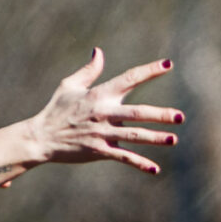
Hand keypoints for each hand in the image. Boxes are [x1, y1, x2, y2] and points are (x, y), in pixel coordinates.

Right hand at [24, 49, 182, 173]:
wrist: (40, 138)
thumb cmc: (56, 109)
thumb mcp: (69, 86)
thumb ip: (88, 71)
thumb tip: (99, 52)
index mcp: (99, 94)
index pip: (129, 79)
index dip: (149, 71)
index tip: (168, 65)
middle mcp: (104, 113)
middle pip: (137, 112)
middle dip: (159, 115)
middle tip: (180, 117)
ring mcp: (102, 133)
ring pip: (134, 136)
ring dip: (154, 138)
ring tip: (173, 139)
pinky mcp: (99, 151)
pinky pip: (123, 157)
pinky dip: (139, 163)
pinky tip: (155, 169)